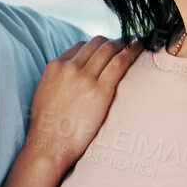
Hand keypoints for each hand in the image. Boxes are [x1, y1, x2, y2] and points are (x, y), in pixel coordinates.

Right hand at [24, 36, 140, 166]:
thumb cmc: (48, 127)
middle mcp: (69, 67)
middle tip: (128, 43)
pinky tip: (141, 49)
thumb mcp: (46, 94)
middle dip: (114, 41)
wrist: (49, 146)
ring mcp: (84, 77)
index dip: (98, 47)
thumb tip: (74, 77)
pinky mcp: (100, 90)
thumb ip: (59, 80)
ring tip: (138, 43)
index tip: (110, 50)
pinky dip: (132, 52)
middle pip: (97, 43)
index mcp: (55, 66)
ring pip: (109, 48)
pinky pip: (119, 63)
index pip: (81, 46)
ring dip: (126, 43)